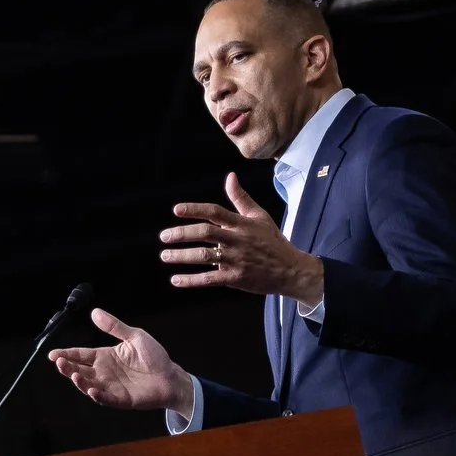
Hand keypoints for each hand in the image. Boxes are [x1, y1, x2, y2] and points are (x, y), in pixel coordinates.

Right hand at [49, 308, 193, 412]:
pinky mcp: (121, 399)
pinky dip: (97, 395)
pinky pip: (106, 398)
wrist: (171, 376)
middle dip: (67, 367)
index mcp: (105, 357)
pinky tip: (92, 389)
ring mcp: (111, 387)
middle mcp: (104, 372)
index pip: (81, 354)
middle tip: (59, 362)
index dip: (66, 353)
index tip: (52, 354)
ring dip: (79, 381)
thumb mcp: (135, 336)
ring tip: (73, 374)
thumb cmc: (155, 357)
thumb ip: (115, 327)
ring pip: (88, 385)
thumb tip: (95, 312)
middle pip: (79, 370)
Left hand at [159, 173, 324, 305]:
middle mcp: (238, 240)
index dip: (195, 209)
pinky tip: (175, 280)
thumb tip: (230, 176)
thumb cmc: (272, 241)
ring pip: (205, 256)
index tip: (176, 210)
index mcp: (242, 224)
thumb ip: (241, 198)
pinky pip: (210, 279)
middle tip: (164, 237)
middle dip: (182, 234)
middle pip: (206, 233)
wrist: (292, 270)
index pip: (215, 212)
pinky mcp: (236, 278)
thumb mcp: (259, 216)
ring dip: (182, 256)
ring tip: (165, 256)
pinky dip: (191, 280)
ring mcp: (237, 260)